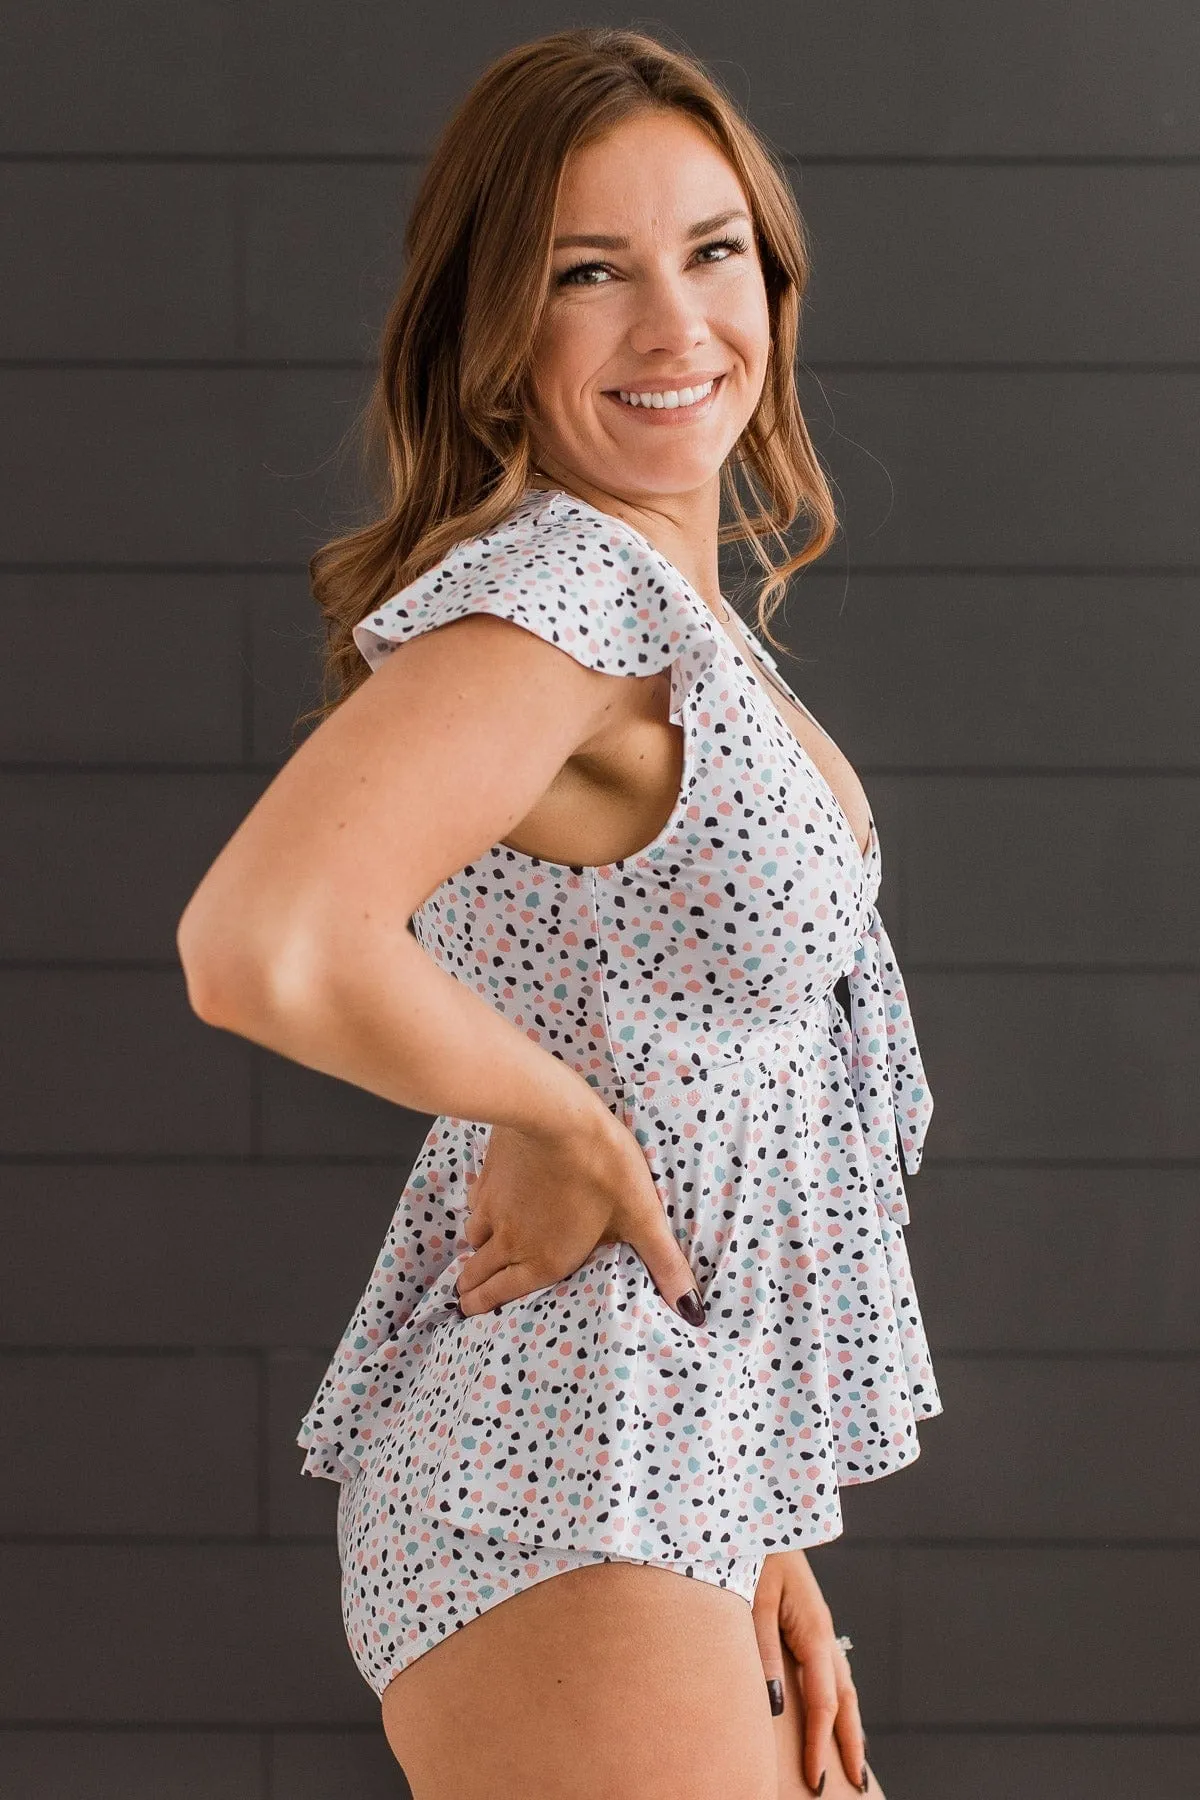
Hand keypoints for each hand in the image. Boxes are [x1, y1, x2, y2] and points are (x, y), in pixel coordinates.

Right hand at [454, 1101, 706, 1325]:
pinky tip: (486, 1204)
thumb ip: (663, 1264)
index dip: (483, 1307)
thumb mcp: (642, 1216)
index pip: (501, 1295)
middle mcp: (511, 1239)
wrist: (553, 1112)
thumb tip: (692, 1310)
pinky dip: (478, 1213)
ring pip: (473, 1239)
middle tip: (466, 1297)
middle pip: (477, 1273)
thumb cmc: (601, 1165)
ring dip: (474, 1253)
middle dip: (472, 1289)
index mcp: (543, 1259)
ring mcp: (493, 1206)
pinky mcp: (487, 1175)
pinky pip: (475, 1204)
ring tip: (477, 1256)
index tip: (470, 1313)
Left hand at [752, 1550, 868, 1794]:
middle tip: (856, 1785)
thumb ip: (763, 1651)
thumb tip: (775, 1705)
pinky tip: (831, 1706)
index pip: (823, 1701)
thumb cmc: (749, 1551)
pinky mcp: (806, 1617)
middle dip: (850, 1742)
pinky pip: (829, 1666)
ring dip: (849, 1721)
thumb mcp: (752, 1601)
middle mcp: (822, 1629)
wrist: (756, 1510)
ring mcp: (817, 1622)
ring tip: (852, 1757)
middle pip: (845, 1696)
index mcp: (813, 1628)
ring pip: (842, 1682)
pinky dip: (837, 1695)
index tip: (816, 1781)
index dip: (821, 1744)